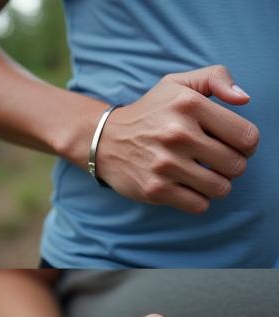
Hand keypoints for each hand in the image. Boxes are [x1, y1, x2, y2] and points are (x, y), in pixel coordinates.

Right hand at [95, 65, 259, 212]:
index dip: (247, 144)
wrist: (103, 139)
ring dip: (217, 185)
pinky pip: (199, 205)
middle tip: (217, 162)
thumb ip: (216, 78)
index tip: (234, 145)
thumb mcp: (177, 83)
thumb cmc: (149, 112)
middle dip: (232, 166)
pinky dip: (198, 200)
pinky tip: (187, 187)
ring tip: (203, 175)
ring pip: (221, 188)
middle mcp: (177, 134)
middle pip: (236, 165)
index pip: (246, 136)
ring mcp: (165, 164)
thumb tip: (244, 98)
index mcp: (189, 105)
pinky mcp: (155, 189)